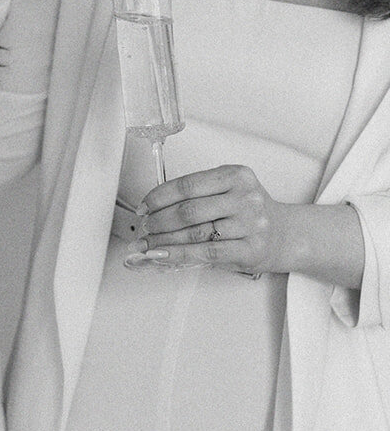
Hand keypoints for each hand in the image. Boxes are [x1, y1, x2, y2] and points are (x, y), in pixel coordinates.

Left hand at [133, 165, 286, 275]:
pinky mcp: (250, 249)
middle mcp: (245, 197)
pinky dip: (179, 254)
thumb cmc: (249, 212)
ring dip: (165, 240)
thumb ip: (198, 195)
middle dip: (159, 221)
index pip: (188, 185)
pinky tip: (163, 255)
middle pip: (188, 210)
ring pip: (195, 233)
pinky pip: (206, 252)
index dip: (159, 197)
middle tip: (146, 228)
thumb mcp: (229, 191)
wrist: (286, 235)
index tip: (145, 206)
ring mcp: (250, 224)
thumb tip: (154, 208)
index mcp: (236, 176)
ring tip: (149, 244)